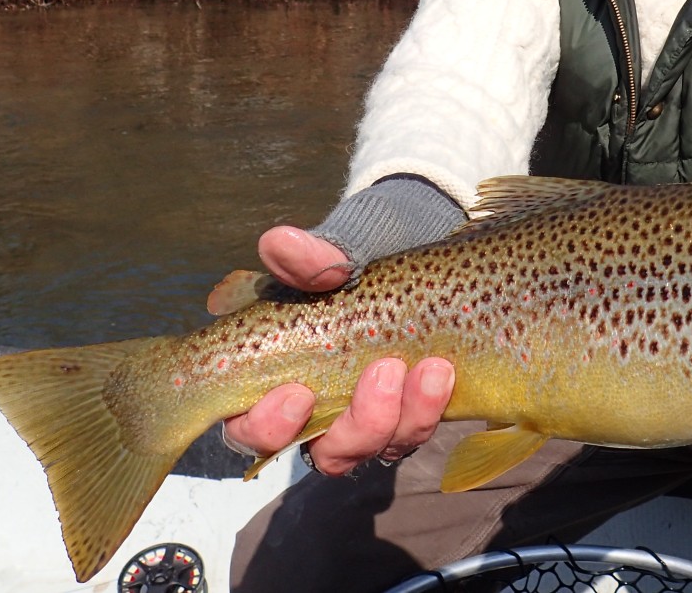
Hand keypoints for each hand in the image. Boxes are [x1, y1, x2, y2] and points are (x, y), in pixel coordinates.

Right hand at [220, 225, 455, 474]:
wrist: (423, 238)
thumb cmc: (365, 246)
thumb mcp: (341, 245)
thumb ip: (310, 255)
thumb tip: (277, 243)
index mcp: (275, 371)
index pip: (249, 426)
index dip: (266, 427)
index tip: (298, 395)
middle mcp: (317, 407)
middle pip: (322, 453)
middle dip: (357, 427)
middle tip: (385, 371)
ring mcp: (366, 414)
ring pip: (375, 448)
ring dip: (403, 417)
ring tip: (431, 368)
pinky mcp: (407, 411)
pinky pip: (413, 431)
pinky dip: (428, 408)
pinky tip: (442, 372)